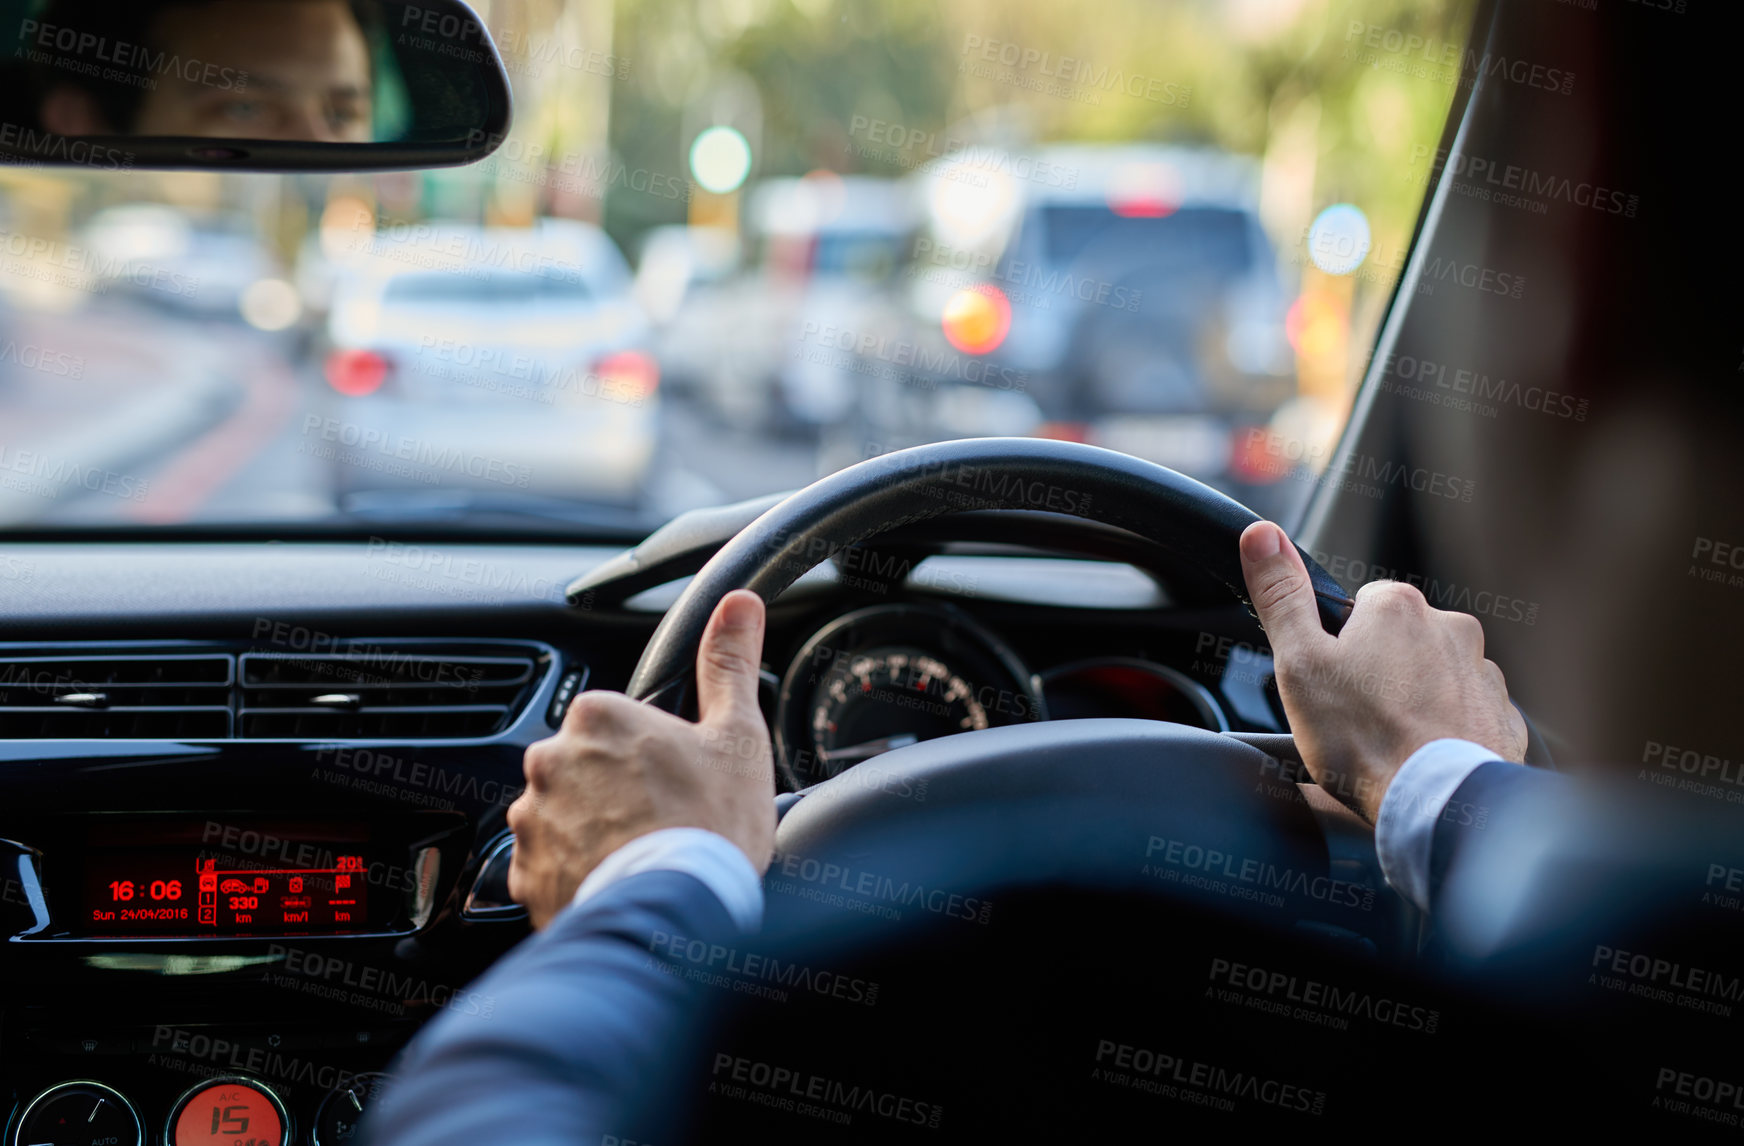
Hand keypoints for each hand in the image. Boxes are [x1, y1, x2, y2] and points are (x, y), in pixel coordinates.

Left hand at [506, 589, 774, 927]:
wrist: (673, 914)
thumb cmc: (707, 825)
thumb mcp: (737, 736)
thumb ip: (729, 664)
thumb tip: (738, 604)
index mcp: (597, 717)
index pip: (616, 722)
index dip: (650, 751)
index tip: (675, 778)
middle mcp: (549, 761)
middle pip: (587, 768)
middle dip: (616, 791)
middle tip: (664, 821)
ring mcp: (532, 820)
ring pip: (564, 816)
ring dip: (592, 833)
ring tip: (642, 858)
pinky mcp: (524, 875)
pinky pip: (548, 866)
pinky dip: (575, 874)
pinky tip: (616, 884)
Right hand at [1237, 521, 1527, 821]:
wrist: (1437, 805)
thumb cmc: (1364, 738)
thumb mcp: (1299, 662)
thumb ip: (1281, 595)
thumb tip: (1260, 534)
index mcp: (1398, 607)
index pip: (1358, 609)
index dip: (1335, 648)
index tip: (1330, 685)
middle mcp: (1451, 627)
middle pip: (1398, 642)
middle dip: (1377, 674)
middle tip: (1355, 720)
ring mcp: (1484, 674)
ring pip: (1435, 678)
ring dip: (1414, 702)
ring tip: (1390, 746)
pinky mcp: (1505, 718)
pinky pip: (1468, 714)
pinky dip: (1448, 732)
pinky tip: (1425, 759)